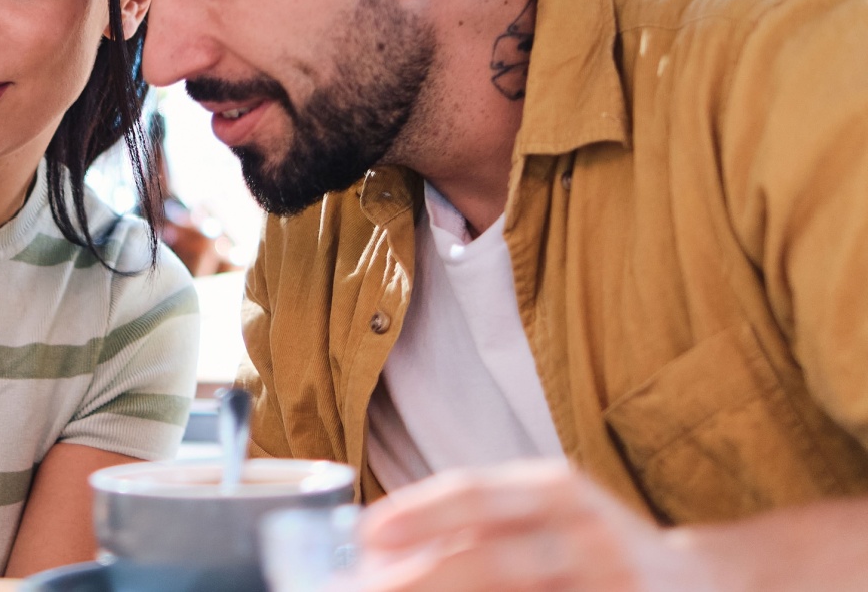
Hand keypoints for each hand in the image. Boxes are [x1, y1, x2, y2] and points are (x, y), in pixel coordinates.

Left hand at [358, 460, 718, 591]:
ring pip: (514, 591)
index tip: (366, 533)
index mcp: (559, 491)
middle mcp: (589, 534)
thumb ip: (475, 525)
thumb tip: (379, 549)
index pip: (477, 494)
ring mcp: (612, 586)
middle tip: (368, 588)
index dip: (418, 514)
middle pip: (493, 559)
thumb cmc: (594, 546)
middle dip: (423, 579)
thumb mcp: (544, 513)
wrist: (706, 584)